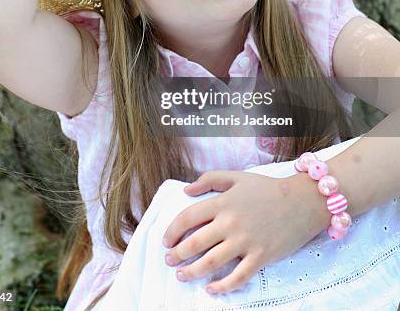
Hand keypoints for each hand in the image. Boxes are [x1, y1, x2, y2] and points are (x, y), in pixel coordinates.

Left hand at [162, 170, 328, 294]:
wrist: (301, 201)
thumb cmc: (267, 188)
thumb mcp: (237, 177)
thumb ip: (210, 179)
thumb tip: (186, 190)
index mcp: (223, 202)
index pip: (188, 217)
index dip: (172, 230)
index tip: (166, 239)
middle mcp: (230, 222)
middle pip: (195, 243)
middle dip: (177, 254)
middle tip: (169, 260)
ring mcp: (245, 241)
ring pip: (211, 262)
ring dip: (192, 271)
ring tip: (182, 275)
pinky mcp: (261, 256)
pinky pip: (238, 277)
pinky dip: (222, 286)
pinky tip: (211, 289)